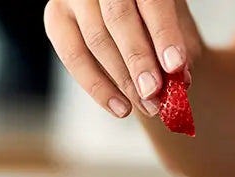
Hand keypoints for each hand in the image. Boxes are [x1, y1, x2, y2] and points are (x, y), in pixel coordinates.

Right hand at [43, 0, 201, 117]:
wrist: (134, 17)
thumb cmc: (159, 20)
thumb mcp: (176, 24)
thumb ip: (178, 45)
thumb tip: (178, 78)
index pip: (152, 1)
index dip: (164, 33)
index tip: (175, 66)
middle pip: (119, 19)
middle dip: (139, 60)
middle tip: (154, 93)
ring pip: (96, 40)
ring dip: (123, 80)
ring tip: (148, 107)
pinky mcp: (56, 16)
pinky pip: (73, 56)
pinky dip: (98, 87)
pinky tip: (121, 108)